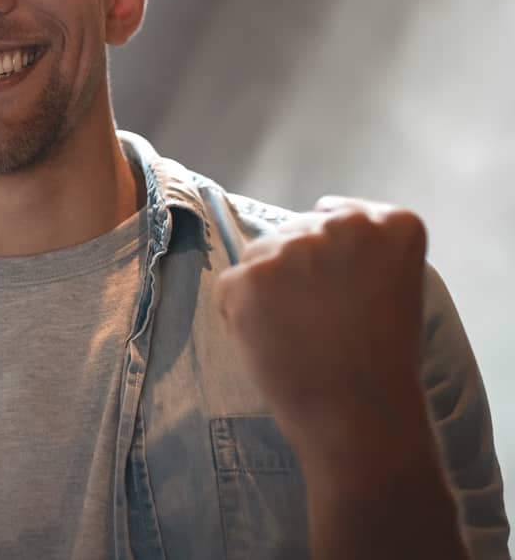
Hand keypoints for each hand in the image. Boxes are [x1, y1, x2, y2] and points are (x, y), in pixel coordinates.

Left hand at [216, 197, 430, 467]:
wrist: (359, 417)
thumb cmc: (380, 359)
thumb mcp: (392, 284)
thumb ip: (359, 244)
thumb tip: (315, 210)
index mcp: (393, 225)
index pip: (340, 214)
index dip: (335, 257)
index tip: (348, 293)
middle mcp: (343, 226)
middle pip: (297, 231)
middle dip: (299, 271)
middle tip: (323, 322)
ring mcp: (292, 249)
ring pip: (262, 253)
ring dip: (269, 288)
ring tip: (301, 334)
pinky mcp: (249, 277)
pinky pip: (233, 284)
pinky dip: (241, 312)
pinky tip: (275, 341)